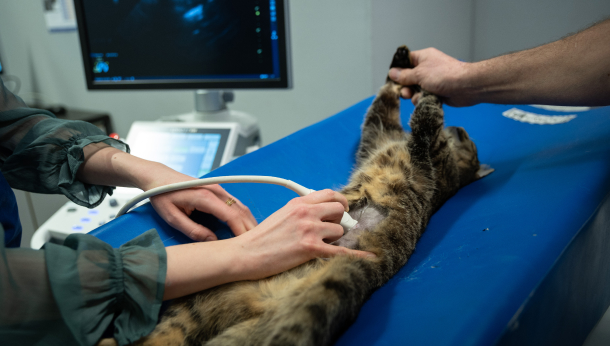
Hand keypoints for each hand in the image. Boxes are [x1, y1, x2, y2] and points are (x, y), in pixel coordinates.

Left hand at [150, 179, 257, 240]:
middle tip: (254, 245)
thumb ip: (193, 231)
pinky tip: (243, 226)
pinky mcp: (217, 189)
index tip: (245, 246)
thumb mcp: (172, 218)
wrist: (158, 176)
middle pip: (240, 210)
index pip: (231, 216)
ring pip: (240, 206)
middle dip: (249, 227)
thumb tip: (212, 241)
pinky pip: (234, 203)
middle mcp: (215, 190)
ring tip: (252, 237)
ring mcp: (218, 188)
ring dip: (248, 221)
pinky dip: (241, 215)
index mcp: (204, 197)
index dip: (240, 231)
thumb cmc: (161, 195)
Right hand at [231, 189, 375, 280]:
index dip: (341, 201)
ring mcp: (309, 230)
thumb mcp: (281, 214)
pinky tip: (369, 257)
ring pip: (340, 231)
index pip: (330, 194)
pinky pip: (342, 251)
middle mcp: (306, 213)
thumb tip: (323, 212)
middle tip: (329, 232)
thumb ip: (302, 210)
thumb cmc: (262, 238)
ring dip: (335, 240)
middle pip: (339, 211)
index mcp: (298, 203)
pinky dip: (357, 255)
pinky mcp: (310, 249)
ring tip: (320, 246)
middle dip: (339, 222)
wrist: (246, 254)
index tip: (343, 209)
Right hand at [388, 47, 476, 106]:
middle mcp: (426, 68)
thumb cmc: (444, 75)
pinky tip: (425, 100)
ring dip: (414, 95)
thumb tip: (392, 72)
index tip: (393, 79)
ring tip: (418, 97)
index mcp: (423, 58)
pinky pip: (422, 97)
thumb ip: (404, 75)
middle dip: (405, 87)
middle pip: (408, 78)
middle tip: (405, 92)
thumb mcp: (419, 74)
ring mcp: (431, 81)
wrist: (465, 87)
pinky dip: (422, 100)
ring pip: (414, 90)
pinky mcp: (435, 92)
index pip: (405, 61)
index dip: (398, 69)